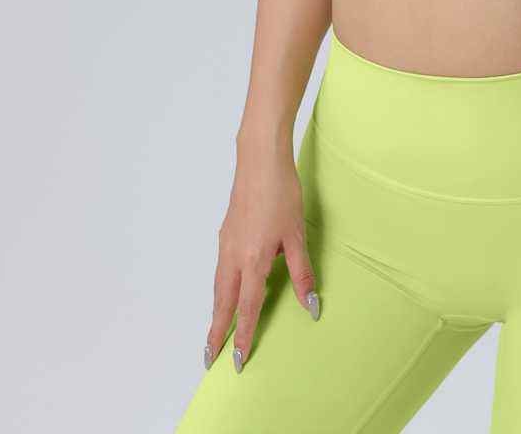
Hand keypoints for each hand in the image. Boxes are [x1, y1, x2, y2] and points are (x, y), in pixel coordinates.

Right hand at [206, 128, 319, 372]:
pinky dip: (220, 290)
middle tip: (209, 358)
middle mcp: (233, 256)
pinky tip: (226, 292)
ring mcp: (226, 244)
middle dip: (215, 332)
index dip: (243, 336)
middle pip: (222, 303)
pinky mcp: (226, 233)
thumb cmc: (282, 194)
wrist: (259, 160)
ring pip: (218, 287)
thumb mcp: (297, 235)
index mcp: (253, 260)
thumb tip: (311, 305)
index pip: (247, 308)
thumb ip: (302, 273)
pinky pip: (220, 271)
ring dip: (216, 312)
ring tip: (215, 333)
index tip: (236, 361)